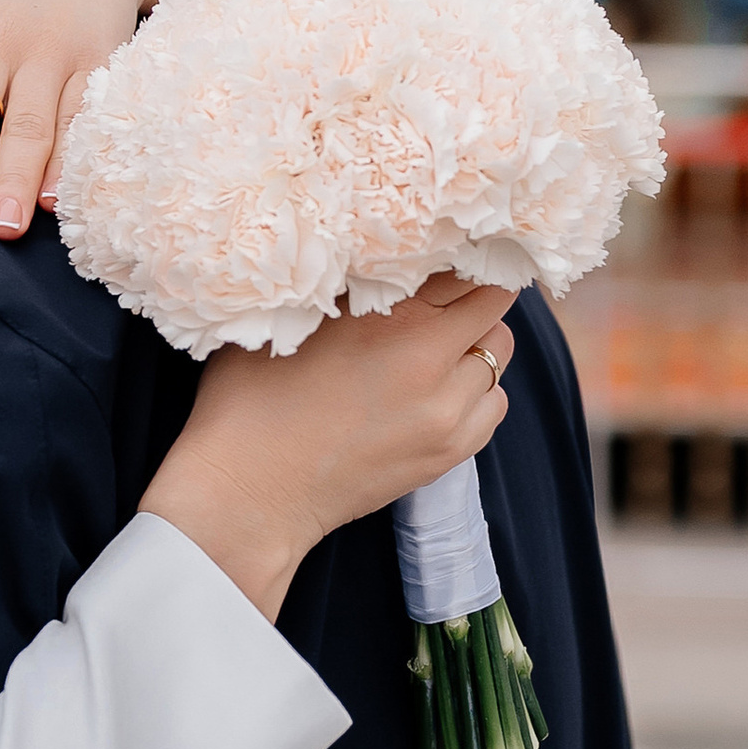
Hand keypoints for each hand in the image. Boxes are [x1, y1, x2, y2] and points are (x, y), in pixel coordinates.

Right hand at [140, 280, 519, 620]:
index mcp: (393, 318)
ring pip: (498, 355)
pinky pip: (494, 405)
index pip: (466, 267)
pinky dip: (476, 392)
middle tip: (436, 302)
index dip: (457, 257)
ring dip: (474, 345)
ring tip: (433, 350)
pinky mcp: (449, 453)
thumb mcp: (294, 319)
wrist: (249, 493)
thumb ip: (352, 285)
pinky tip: (435, 393)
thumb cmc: (252, 399)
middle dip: (470, 297)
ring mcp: (447, 413)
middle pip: (494, 306)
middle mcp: (432, 361)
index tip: (439, 259)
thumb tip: (384, 255)